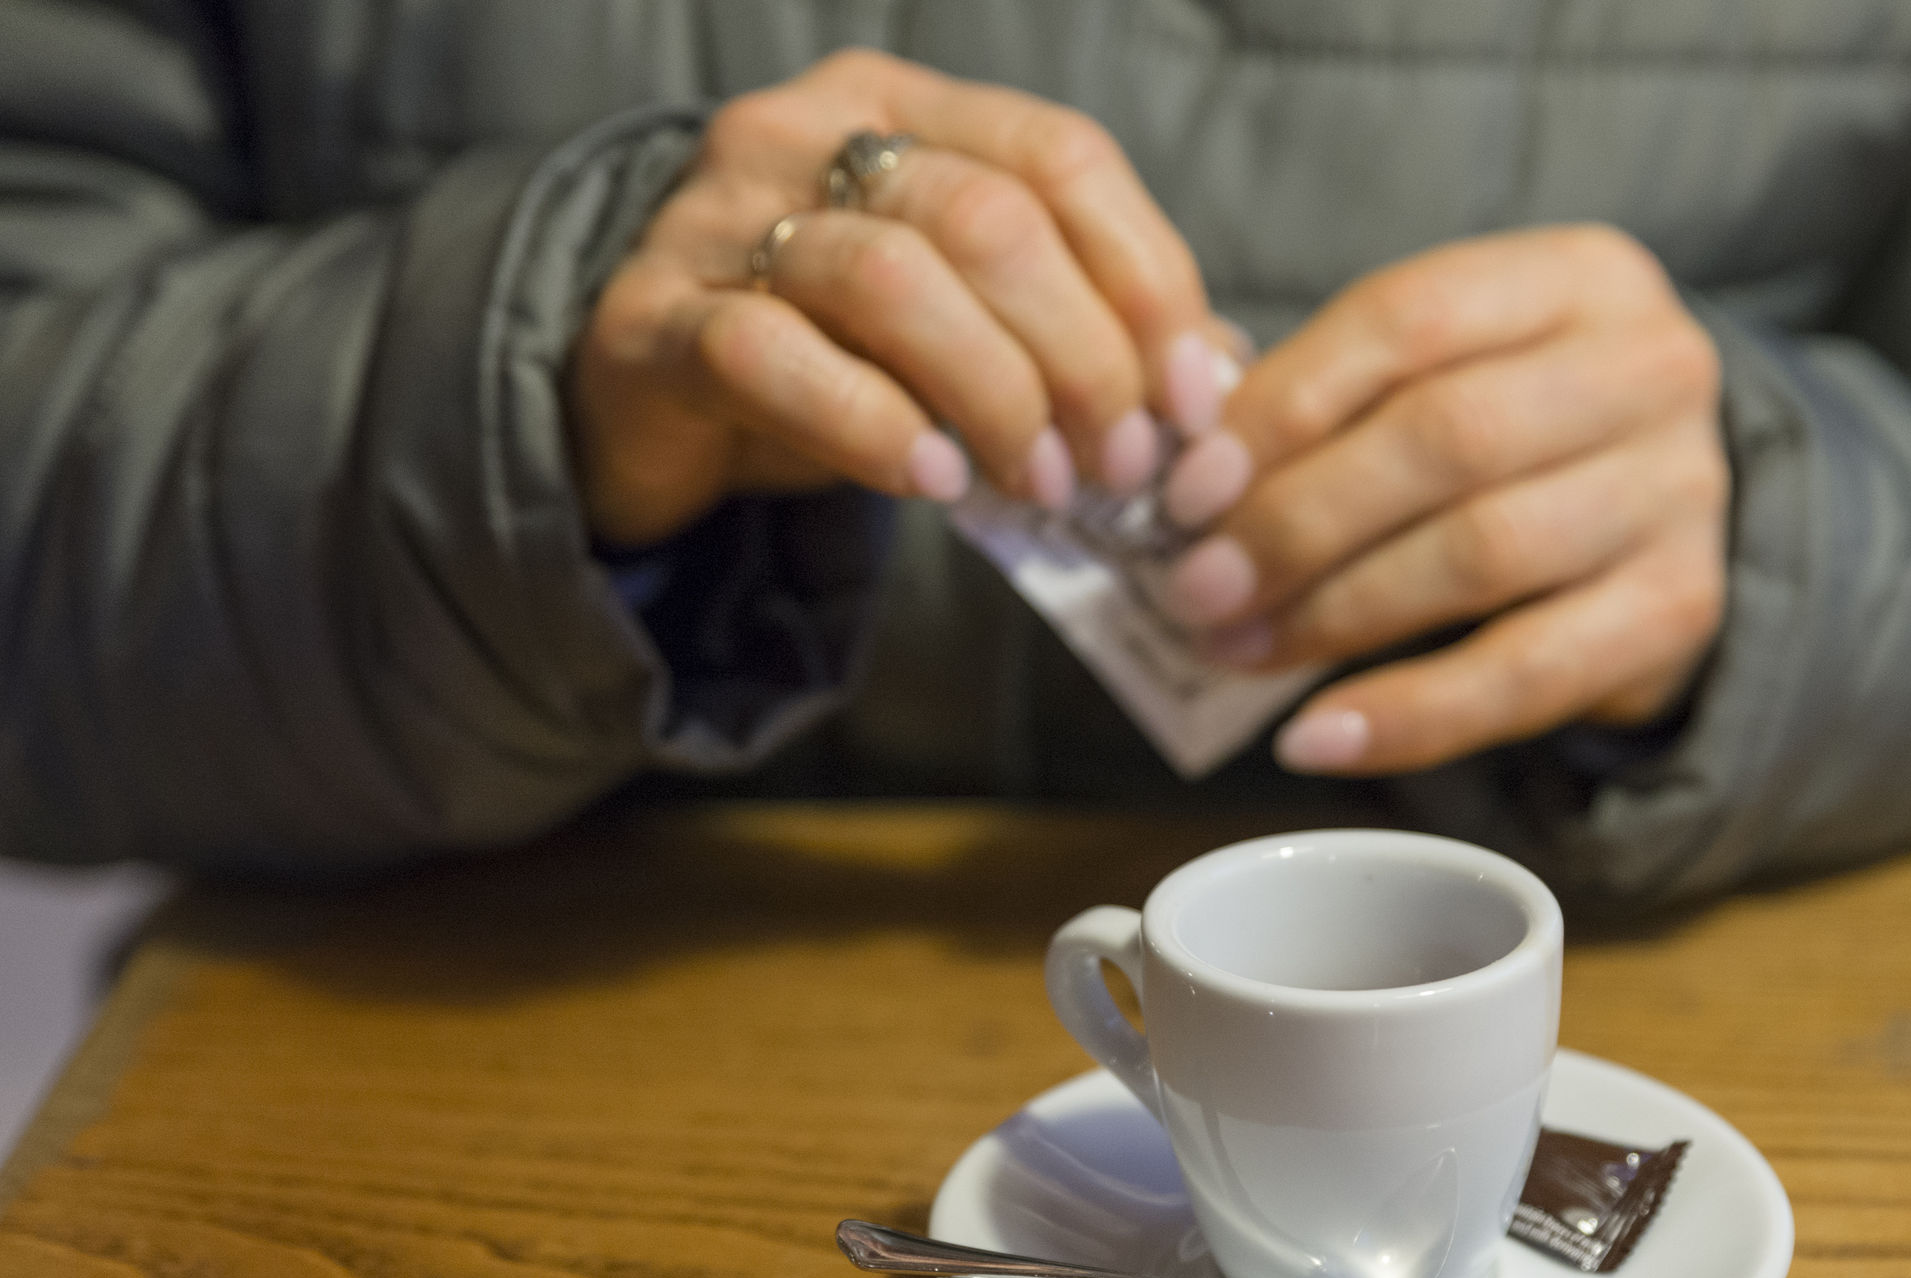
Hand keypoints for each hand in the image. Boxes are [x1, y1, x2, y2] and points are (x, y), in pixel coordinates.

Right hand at [571, 49, 1237, 546]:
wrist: (644, 402)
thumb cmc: (832, 357)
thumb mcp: (965, 323)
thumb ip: (1079, 328)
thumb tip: (1216, 383)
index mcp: (904, 108)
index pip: (1061, 159)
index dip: (1145, 280)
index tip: (1189, 398)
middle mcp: (806, 135)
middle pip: (988, 221)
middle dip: (1082, 356)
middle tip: (1117, 465)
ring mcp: (717, 219)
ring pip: (890, 278)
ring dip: (994, 394)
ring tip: (1040, 486)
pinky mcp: (652, 321)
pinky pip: (772, 355)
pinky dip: (872, 425)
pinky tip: (934, 480)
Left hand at [1152, 226, 1727, 775]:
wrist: (1666, 526)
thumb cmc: (1515, 442)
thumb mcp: (1438, 377)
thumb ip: (1319, 392)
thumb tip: (1181, 424)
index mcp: (1578, 277)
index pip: (1407, 320)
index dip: (1283, 407)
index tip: (1185, 487)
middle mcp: (1652, 366)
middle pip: (1448, 436)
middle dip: (1299, 519)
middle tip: (1198, 586)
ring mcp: (1680, 491)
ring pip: (1483, 551)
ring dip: (1336, 613)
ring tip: (1238, 647)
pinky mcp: (1683, 611)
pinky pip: (1526, 674)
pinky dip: (1409, 714)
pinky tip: (1318, 737)